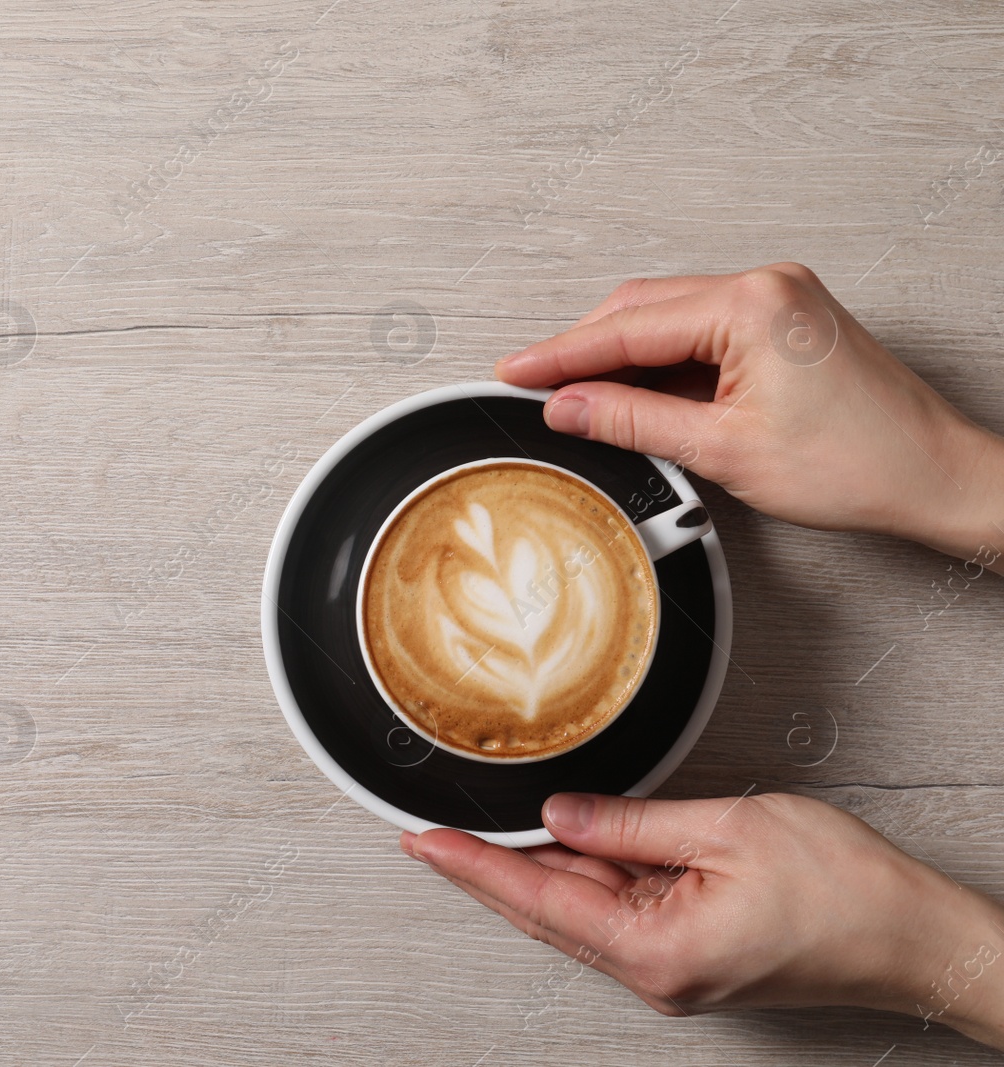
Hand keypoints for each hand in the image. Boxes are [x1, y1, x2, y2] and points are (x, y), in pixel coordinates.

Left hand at [401, 792, 1003, 1045]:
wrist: (914, 937)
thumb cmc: (847, 892)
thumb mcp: (728, 829)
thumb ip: (631, 823)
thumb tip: (560, 815)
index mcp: (657, 949)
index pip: (539, 902)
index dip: (475, 868)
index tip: (426, 843)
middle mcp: (656, 973)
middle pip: (548, 912)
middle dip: (487, 869)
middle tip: (429, 834)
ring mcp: (671, 969)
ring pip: (581, 910)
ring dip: (534, 871)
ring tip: (480, 832)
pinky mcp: (690, 954)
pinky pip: (618, 910)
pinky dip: (584, 876)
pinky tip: (560, 845)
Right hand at [493, 263, 1003, 570]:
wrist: (932, 476)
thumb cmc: (858, 462)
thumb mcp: (721, 449)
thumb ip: (632, 420)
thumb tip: (570, 405)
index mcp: (749, 304)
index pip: (625, 327)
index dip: (559, 355)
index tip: (513, 372)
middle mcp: (765, 286)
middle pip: (640, 309)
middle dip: (583, 351)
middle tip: (534, 388)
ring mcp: (777, 299)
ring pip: (667, 319)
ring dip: (622, 359)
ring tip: (581, 402)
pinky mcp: (784, 322)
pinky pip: (701, 332)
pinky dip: (662, 364)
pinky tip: (636, 396)